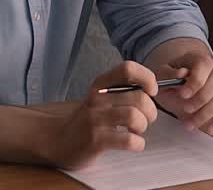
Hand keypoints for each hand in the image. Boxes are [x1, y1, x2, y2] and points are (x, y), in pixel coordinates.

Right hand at [44, 61, 159, 169]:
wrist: (58, 141)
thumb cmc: (88, 119)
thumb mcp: (101, 97)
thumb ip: (123, 89)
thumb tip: (154, 88)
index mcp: (101, 84)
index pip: (128, 69)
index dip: (147, 78)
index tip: (151, 91)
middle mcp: (97, 98)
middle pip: (139, 97)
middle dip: (151, 111)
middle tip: (146, 119)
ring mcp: (95, 119)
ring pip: (135, 117)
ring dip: (143, 126)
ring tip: (137, 130)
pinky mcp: (95, 141)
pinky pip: (129, 140)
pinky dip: (138, 144)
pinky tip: (133, 144)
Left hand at [145, 38, 212, 134]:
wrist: (178, 87)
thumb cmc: (172, 80)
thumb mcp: (163, 75)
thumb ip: (169, 74)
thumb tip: (182, 74)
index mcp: (201, 60)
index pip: (205, 65)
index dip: (195, 81)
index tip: (182, 94)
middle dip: (201, 99)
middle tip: (186, 109)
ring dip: (206, 114)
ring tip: (189, 124)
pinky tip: (210, 130)